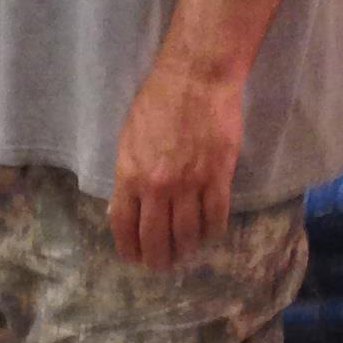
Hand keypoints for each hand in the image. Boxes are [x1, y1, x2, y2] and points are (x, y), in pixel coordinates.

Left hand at [110, 57, 244, 269]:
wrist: (196, 78)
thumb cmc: (157, 101)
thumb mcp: (128, 138)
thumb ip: (128, 174)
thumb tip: (125, 205)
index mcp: (130, 175)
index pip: (124, 226)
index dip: (129, 248)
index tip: (135, 258)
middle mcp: (157, 186)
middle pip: (156, 238)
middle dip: (158, 258)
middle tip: (163, 264)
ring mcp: (190, 184)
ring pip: (187, 233)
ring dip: (186, 248)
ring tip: (186, 252)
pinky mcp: (218, 176)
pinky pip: (216, 216)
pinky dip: (212, 231)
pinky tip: (210, 234)